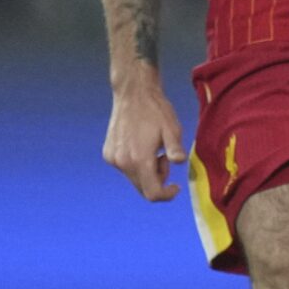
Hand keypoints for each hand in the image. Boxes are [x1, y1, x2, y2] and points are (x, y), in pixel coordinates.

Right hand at [104, 70, 185, 201]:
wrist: (132, 94)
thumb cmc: (156, 110)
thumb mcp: (173, 129)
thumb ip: (175, 149)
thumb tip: (180, 162)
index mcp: (139, 160)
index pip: (152, 193)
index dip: (166, 195)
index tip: (176, 186)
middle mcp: (122, 163)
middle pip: (143, 187)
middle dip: (158, 179)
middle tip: (165, 157)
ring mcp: (112, 158)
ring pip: (134, 178)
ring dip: (147, 171)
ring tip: (154, 149)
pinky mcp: (108, 153)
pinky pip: (125, 168)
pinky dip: (136, 164)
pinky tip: (142, 145)